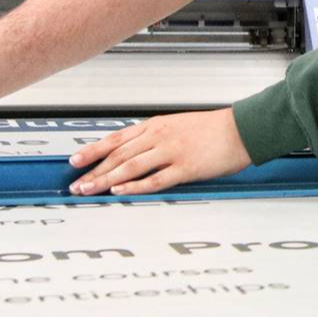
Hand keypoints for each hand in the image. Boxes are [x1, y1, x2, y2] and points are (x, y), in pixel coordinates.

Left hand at [67, 108, 250, 195]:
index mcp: (156, 126)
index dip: (92, 150)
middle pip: (118, 155)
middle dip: (93, 170)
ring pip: (130, 166)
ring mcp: (171, 152)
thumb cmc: (214, 129)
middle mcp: (159, 137)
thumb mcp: (179, 126)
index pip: (116, 139)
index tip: (75, 161)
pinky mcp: (185, 167)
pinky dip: (135, 186)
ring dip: (106, 179)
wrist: (242, 129)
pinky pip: (155, 178)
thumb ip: (156, 138)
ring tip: (89, 189)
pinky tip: (120, 190)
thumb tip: (135, 152)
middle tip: (76, 183)